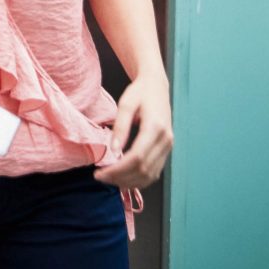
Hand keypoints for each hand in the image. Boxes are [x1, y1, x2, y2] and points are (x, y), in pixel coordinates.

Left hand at [93, 73, 172, 188]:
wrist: (157, 86)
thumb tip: (113, 149)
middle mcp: (166, 140)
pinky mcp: (167, 149)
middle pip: (143, 169)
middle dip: (120, 178)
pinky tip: (124, 178)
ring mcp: (168, 146)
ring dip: (129, 182)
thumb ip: (120, 126)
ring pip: (151, 175)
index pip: (136, 157)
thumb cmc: (140, 92)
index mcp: (156, 127)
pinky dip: (139, 179)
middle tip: (100, 177)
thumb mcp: (126, 104)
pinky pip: (155, 171)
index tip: (99, 173)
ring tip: (109, 179)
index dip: (117, 170)